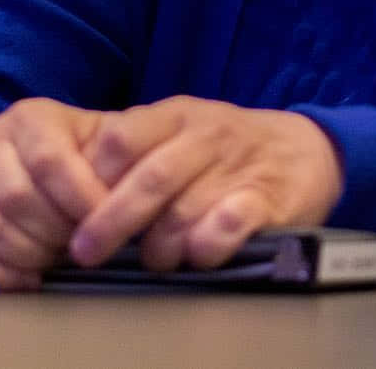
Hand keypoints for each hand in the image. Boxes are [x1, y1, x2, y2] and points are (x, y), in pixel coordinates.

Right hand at [0, 98, 112, 289]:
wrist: (60, 164)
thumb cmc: (95, 153)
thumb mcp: (115, 138)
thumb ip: (125, 151)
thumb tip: (125, 191)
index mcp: (30, 119)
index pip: (49, 161)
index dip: (79, 197)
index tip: (105, 220)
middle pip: (17, 197)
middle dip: (57, 230)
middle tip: (85, 243)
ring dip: (30, 252)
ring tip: (61, 256)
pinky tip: (31, 278)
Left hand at [67, 96, 343, 272]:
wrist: (306, 150)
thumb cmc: (224, 148)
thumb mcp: (179, 131)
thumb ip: (133, 151)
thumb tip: (69, 192)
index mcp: (178, 115)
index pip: (121, 139)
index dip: (90, 180)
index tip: (72, 212)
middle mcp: (208, 134)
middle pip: (151, 178)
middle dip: (111, 221)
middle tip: (85, 254)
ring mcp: (240, 164)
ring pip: (185, 209)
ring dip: (159, 246)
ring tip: (155, 260)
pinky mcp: (269, 197)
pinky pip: (230, 223)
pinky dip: (207, 244)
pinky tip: (198, 254)